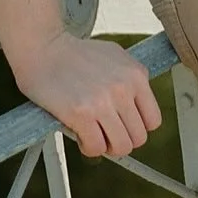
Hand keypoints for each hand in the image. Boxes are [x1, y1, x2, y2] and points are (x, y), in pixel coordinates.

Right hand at [12, 31, 162, 157]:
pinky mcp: (81, 114)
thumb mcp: (116, 57)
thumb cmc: (77, 54)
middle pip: (138, 138)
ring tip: (93, 132)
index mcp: (136, 74)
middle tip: (105, 131)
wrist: (45, 49)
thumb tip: (140, 108)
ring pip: (121, 147)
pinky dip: (88, 146)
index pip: (153, 120)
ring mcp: (103, 102)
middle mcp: (124, 88)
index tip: (122, 124)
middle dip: (121, 139)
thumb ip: (131, 80)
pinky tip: (80, 132)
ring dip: (106, 146)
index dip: (137, 127)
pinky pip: (96, 148)